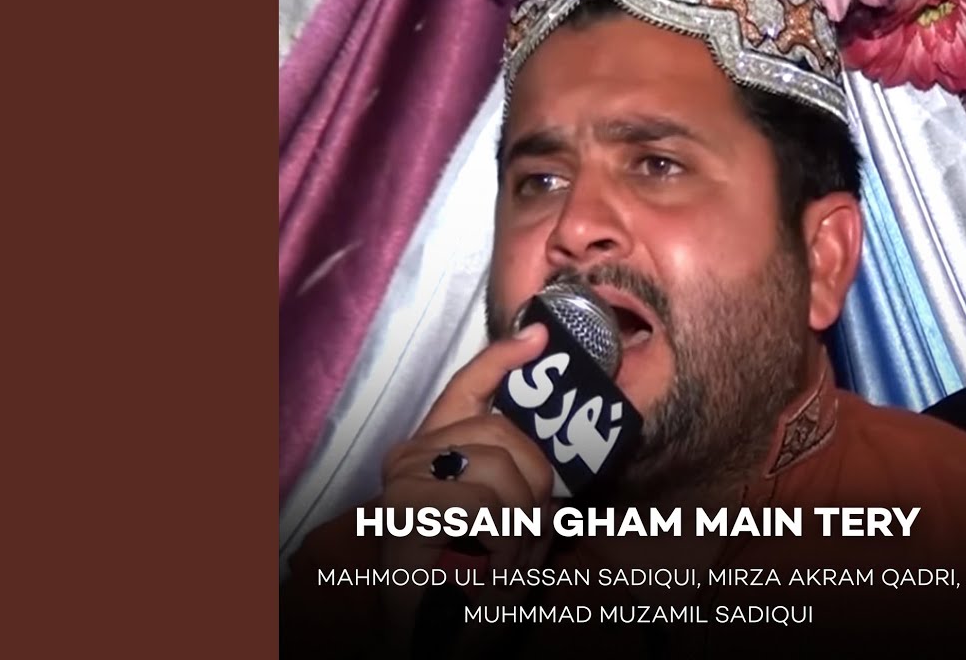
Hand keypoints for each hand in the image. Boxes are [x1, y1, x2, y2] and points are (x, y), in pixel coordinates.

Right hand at [377, 323, 556, 645]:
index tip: (539, 336)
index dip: (504, 358)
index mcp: (439, 449)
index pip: (469, 385)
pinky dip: (498, 540)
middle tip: (529, 529)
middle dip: (536, 484)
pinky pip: (483, 503)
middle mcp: (415, 455)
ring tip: (502, 557)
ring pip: (500, 469)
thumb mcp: (512, 526)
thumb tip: (559, 451)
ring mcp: (407, 477)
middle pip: (505, 435)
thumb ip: (527, 484)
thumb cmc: (472, 583)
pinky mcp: (406, 504)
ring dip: (519, 522)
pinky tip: (483, 565)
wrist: (430, 639)